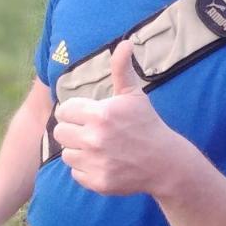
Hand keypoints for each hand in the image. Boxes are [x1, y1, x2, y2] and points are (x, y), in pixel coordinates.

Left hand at [53, 40, 177, 196]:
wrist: (165, 162)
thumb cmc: (147, 124)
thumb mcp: (134, 95)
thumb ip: (122, 69)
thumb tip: (124, 43)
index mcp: (100, 114)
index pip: (64, 111)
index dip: (74, 112)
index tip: (87, 115)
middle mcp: (94, 138)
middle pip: (60, 132)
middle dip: (73, 130)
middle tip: (90, 132)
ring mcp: (96, 162)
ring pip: (67, 153)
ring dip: (78, 150)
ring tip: (98, 148)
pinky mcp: (97, 182)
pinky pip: (76, 173)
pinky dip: (86, 169)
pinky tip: (103, 163)